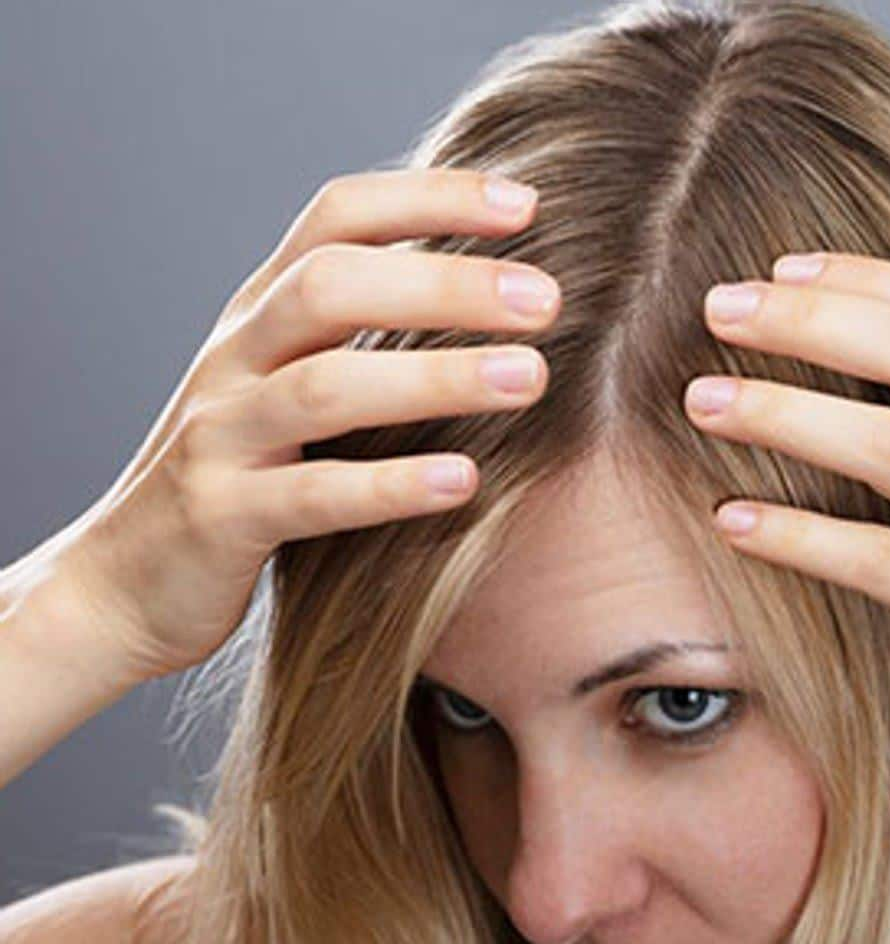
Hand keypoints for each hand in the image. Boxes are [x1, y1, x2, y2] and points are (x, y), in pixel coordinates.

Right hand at [50, 167, 557, 681]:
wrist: (124, 580)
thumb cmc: (236, 477)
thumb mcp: (283, 388)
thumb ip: (353, 341)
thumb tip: (479, 301)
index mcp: (258, 315)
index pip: (338, 219)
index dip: (429, 198)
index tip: (526, 205)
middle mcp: (235, 358)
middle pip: (333, 284)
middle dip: (445, 282)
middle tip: (546, 299)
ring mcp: (222, 435)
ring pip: (326, 385)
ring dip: (436, 376)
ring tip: (530, 378)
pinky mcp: (223, 517)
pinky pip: (312, 495)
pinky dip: (390, 485)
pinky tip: (464, 480)